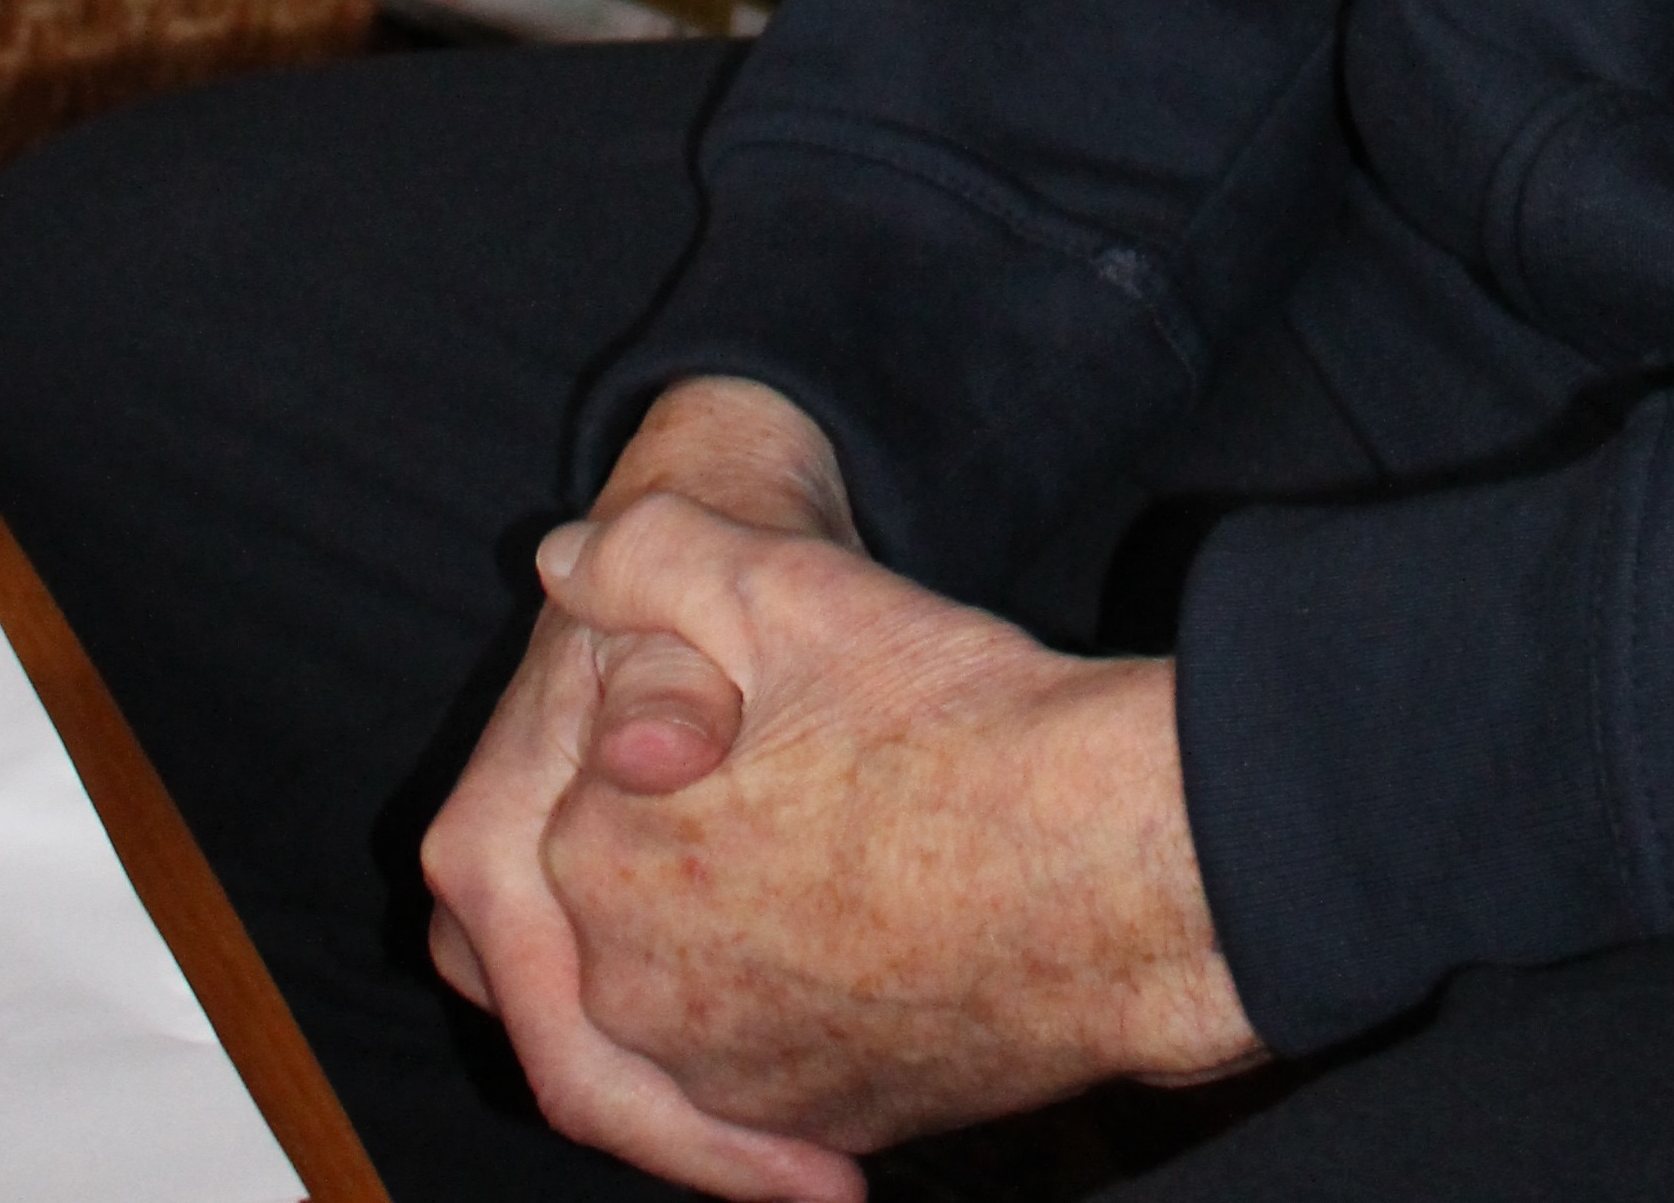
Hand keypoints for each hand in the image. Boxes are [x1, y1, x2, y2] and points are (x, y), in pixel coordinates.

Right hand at [423, 379, 875, 1200]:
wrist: (717, 493)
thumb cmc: (717, 539)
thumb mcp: (708, 578)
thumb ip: (668, 668)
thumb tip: (644, 755)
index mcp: (495, 837)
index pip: (566, 1035)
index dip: (690, 1124)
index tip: (817, 1167)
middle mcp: (495, 888)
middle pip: (582, 1072)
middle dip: (703, 1142)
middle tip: (831, 1180)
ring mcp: (535, 900)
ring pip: (604, 1056)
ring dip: (707, 1112)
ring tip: (831, 1151)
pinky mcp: (586, 897)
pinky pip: (631, 1016)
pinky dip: (712, 1062)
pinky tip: (815, 1085)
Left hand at [522, 497, 1259, 1156]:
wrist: (1113, 870)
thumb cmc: (949, 720)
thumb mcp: (782, 584)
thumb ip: (645, 554)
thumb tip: (561, 557)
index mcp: (600, 858)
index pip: (600, 790)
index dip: (691, 730)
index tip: (772, 702)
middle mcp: (638, 994)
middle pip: (643, 896)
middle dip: (710, 837)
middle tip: (818, 771)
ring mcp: (732, 1074)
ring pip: (704, 988)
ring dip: (747, 928)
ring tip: (852, 847)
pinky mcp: (826, 1120)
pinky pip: (780, 1064)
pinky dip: (810, 1002)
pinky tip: (884, 929)